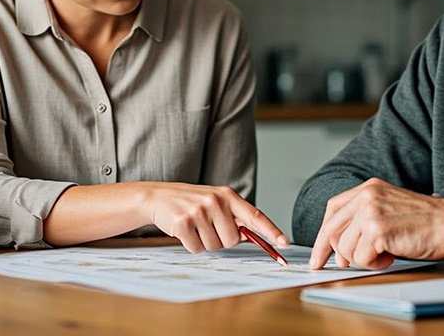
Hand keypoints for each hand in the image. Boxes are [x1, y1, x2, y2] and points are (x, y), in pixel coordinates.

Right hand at [145, 183, 287, 253]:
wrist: (158, 197)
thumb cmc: (191, 202)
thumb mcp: (215, 203)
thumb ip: (233, 217)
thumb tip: (249, 236)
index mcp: (228, 196)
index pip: (255, 215)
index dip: (271, 230)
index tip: (284, 243)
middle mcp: (216, 201)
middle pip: (232, 240)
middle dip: (221, 240)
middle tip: (207, 227)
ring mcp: (199, 211)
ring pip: (214, 246)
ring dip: (204, 242)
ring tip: (194, 226)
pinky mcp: (184, 222)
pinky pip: (197, 248)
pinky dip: (191, 245)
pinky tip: (184, 230)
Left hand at [309, 178, 443, 270]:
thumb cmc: (427, 222)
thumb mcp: (391, 209)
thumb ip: (365, 218)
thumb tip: (340, 250)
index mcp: (369, 187)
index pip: (333, 209)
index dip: (323, 233)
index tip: (319, 253)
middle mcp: (367, 195)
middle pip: (331, 228)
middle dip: (330, 252)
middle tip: (337, 266)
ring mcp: (370, 211)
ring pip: (345, 247)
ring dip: (362, 259)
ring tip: (384, 255)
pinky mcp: (377, 229)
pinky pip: (361, 257)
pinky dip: (374, 264)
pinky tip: (390, 257)